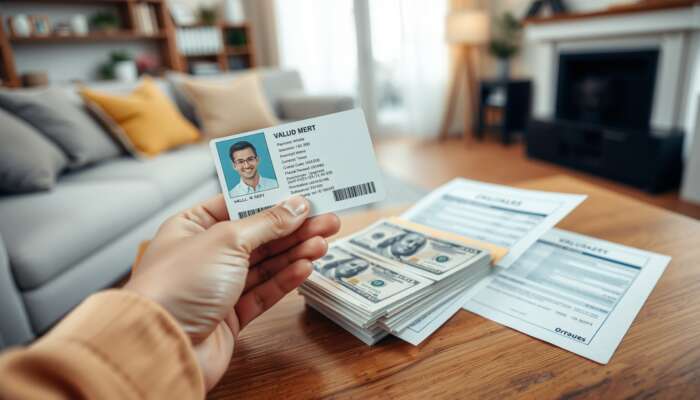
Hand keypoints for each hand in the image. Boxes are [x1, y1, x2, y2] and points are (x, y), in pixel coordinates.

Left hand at [124, 195, 339, 389]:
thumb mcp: (227, 240)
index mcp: (192, 226)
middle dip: (293, 228)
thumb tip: (295, 206)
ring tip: (323, 242)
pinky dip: (285, 279)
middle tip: (327, 219)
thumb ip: (267, 223)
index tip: (303, 195)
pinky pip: (264, 291)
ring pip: (265, 264)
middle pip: (258, 235)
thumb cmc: (177, 285)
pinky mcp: (230, 314)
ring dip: (295, 252)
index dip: (272, 199)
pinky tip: (305, 267)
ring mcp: (218, 285)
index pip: (238, 205)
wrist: (162, 346)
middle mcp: (204, 254)